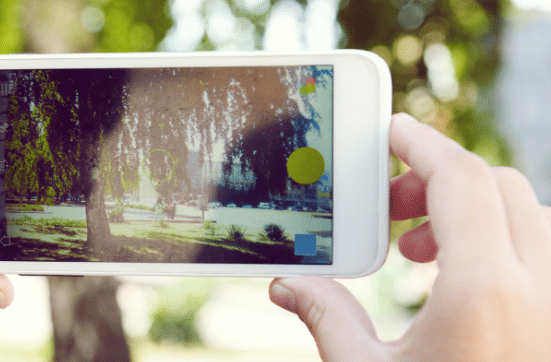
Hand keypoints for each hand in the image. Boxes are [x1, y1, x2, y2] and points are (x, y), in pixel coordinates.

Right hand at [269, 113, 550, 360]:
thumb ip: (328, 318)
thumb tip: (288, 284)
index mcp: (484, 292)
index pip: (461, 179)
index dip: (422, 144)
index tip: (393, 132)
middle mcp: (539, 289)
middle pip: (499, 186)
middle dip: (440, 180)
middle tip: (393, 208)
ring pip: (529, 215)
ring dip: (475, 211)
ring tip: (420, 250)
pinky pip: (542, 250)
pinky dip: (501, 241)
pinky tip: (459, 282)